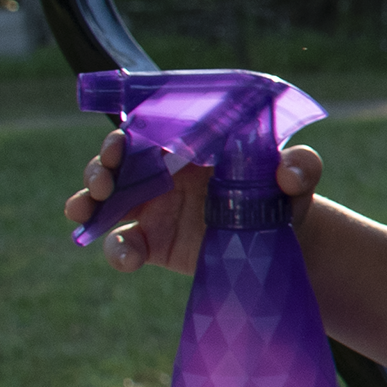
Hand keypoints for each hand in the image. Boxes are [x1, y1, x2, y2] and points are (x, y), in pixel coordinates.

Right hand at [65, 131, 321, 276]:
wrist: (282, 243)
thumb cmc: (285, 197)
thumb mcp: (299, 176)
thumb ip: (301, 166)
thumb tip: (289, 173)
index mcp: (190, 145)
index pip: (149, 128)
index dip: (128, 132)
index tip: (121, 142)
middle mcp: (164, 171)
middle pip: (117, 160)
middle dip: (99, 165)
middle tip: (103, 179)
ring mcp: (153, 206)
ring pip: (105, 198)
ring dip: (86, 200)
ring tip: (85, 210)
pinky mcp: (152, 242)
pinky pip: (122, 244)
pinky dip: (115, 250)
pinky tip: (127, 257)